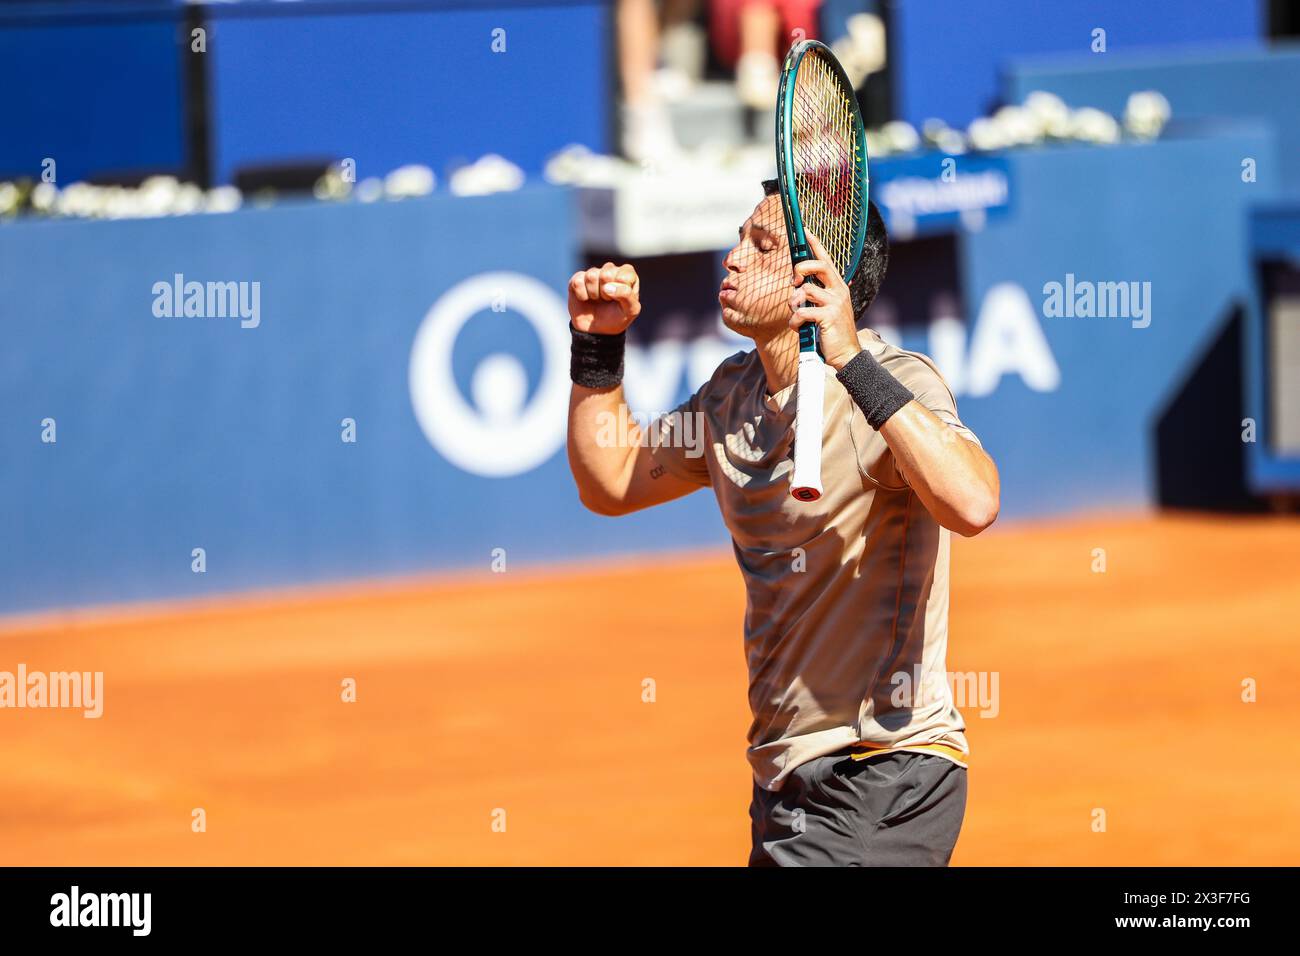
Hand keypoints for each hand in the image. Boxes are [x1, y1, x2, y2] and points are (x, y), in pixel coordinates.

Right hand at [568, 262, 640, 334]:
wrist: (597, 331)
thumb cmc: (617, 318)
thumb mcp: (631, 310)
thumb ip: (627, 295)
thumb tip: (607, 287)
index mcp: (627, 275)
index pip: (625, 274)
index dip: (620, 290)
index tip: (620, 300)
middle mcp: (610, 270)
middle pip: (606, 273)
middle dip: (606, 292)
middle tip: (607, 300)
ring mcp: (594, 273)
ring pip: (591, 276)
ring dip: (594, 294)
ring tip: (597, 300)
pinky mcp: (578, 279)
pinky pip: (578, 281)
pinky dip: (582, 295)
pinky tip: (585, 299)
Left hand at [788, 231, 861, 370]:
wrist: (846, 354)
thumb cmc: (833, 332)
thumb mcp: (826, 310)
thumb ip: (815, 296)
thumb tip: (796, 288)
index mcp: (838, 287)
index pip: (826, 260)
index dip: (815, 244)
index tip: (805, 230)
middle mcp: (839, 291)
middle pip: (818, 266)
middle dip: (801, 268)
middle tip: (794, 281)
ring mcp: (835, 303)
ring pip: (805, 291)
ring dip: (794, 303)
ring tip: (795, 314)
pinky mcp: (829, 316)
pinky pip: (803, 311)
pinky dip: (795, 321)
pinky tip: (797, 327)